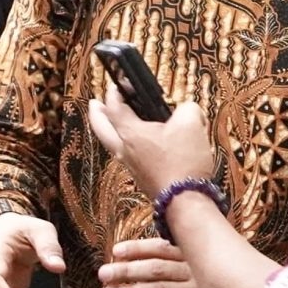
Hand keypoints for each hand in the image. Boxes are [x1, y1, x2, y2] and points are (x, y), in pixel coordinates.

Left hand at [88, 91, 218, 197]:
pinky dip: (128, 145)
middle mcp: (124, 150)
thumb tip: (186, 111)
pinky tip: (142, 144)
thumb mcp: (192, 123)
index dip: (115, 92)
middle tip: (95, 104)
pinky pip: (128, 157)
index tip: (119, 84)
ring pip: (113, 144)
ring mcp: (132, 167)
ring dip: (111, 130)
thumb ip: (187, 108)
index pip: (114, 106)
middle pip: (101, 129)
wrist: (186, 202)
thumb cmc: (183, 163)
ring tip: (118, 122)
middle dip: (97, 114)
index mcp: (130, 133)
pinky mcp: (143, 178)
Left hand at [98, 237, 213, 287]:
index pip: (163, 248)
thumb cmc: (240, 284)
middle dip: (127, 271)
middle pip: (156, 269)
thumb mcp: (223, 262)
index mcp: (199, 256)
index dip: (138, 249)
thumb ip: (198, 258)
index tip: (116, 251)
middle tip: (103, 274)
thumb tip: (170, 253)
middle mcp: (198, 273)